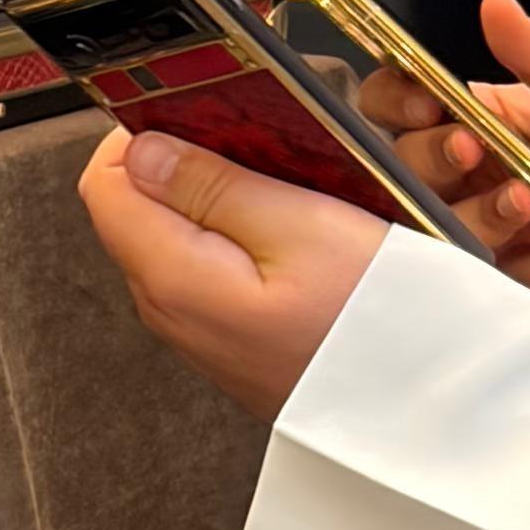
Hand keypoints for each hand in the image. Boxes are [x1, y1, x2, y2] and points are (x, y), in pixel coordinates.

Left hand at [77, 124, 386, 419]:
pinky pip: (211, 266)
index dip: (145, 134)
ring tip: (289, 191)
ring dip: (221, 198)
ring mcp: (197, 329)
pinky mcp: (229, 337)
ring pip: (177, 233)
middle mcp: (169, 308)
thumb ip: (212, 184)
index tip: (202, 117)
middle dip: (187, 162)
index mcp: (171, 275)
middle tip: (261, 151)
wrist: (423, 413)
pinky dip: (240, 234)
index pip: (105, 181)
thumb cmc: (374, 328)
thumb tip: (142, 150)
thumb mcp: (301, 227)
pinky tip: (294, 232)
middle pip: (140, 205)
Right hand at [355, 0, 529, 302]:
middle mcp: (472, 176)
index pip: (400, 106)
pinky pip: (509, 277)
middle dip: (431, 160)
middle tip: (472, 151)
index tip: (426, 104)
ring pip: (444, 226)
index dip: (396, 103)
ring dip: (481, 213)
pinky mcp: (520, 280)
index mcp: (478, 122)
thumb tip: (495, 4)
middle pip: (406, 168)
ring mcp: (490, 229)